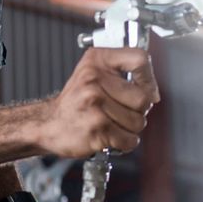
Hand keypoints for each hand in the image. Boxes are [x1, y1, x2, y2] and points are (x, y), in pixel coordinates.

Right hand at [35, 47, 157, 157]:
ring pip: (138, 121)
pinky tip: (110, 135)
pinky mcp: (97, 128)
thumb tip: (153, 90)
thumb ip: (122, 72)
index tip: (147, 89)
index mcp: (97, 60)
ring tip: (112, 123)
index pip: (139, 59)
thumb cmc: (76, 101)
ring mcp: (95, 104)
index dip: (149, 78)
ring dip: (130, 128)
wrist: (49, 124)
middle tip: (122, 111)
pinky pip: (129, 139)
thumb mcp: (93, 72)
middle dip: (138, 111)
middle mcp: (94, 78)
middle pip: (143, 98)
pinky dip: (124, 142)